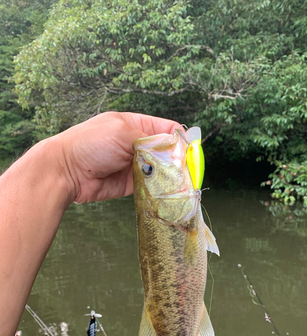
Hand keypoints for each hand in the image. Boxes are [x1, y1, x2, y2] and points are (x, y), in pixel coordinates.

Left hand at [54, 112, 179, 203]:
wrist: (66, 171)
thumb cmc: (90, 144)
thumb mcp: (122, 131)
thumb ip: (150, 139)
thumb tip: (174, 149)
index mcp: (136, 124)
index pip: (167, 129)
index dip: (181, 139)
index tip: (191, 151)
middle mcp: (138, 145)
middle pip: (168, 152)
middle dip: (179, 160)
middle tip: (188, 172)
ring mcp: (135, 165)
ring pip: (162, 171)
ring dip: (171, 177)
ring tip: (181, 184)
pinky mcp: (132, 185)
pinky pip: (152, 187)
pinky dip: (160, 189)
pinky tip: (169, 192)